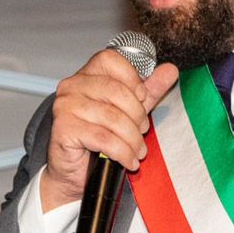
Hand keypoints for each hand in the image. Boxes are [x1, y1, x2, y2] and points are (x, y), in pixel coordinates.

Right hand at [41, 51, 180, 210]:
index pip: (110, 60)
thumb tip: (169, 71)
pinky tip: (128, 160)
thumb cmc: (96, 141)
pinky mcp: (63, 129)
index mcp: (86, 76)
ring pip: (112, 117)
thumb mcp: (128, 112)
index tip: (143, 97)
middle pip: (115, 90)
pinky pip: (103, 139)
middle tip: (142, 131)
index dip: (132, 77)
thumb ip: (148, 91)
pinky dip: (122, 152)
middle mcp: (71, 86)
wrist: (72, 172)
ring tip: (138, 151)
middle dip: (137, 115)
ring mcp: (65, 107)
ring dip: (132, 139)